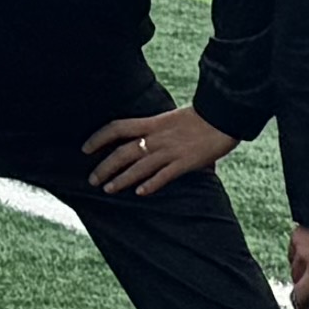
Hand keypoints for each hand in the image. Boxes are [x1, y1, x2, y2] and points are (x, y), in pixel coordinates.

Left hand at [82, 105, 234, 200]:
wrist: (223, 116)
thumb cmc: (199, 118)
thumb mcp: (171, 120)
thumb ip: (157, 131)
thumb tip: (147, 142)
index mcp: (151, 123)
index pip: (117, 128)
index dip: (98, 138)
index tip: (85, 149)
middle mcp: (156, 137)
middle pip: (122, 151)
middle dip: (105, 167)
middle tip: (92, 180)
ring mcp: (170, 150)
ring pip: (139, 167)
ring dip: (121, 179)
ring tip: (108, 189)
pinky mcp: (186, 162)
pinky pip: (164, 175)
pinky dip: (151, 184)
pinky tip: (140, 193)